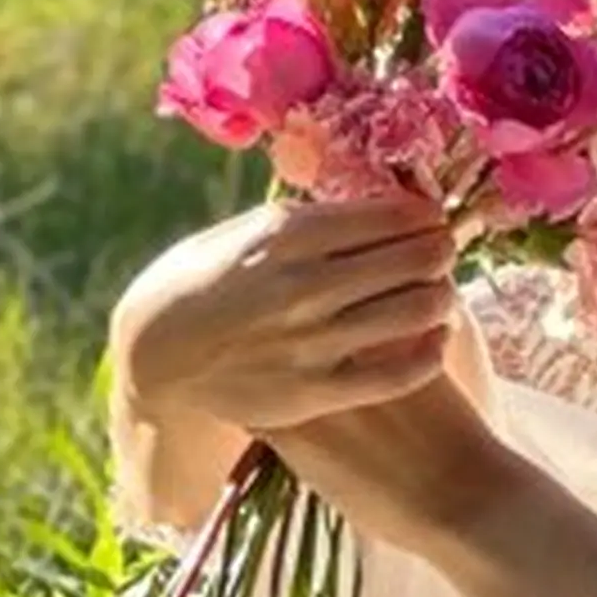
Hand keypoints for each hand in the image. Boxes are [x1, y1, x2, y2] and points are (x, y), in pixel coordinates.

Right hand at [109, 189, 460, 452]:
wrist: (153, 355)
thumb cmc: (202, 281)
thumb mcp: (246, 231)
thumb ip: (311, 221)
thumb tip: (381, 204)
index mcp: (289, 234)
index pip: (396, 215)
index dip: (428, 215)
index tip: (433, 218)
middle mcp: (306, 284)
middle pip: (419, 257)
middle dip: (443, 250)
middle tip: (443, 252)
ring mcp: (312, 341)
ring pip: (420, 310)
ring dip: (442, 296)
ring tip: (439, 292)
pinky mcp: (314, 391)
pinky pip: (400, 373)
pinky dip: (432, 351)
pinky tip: (436, 339)